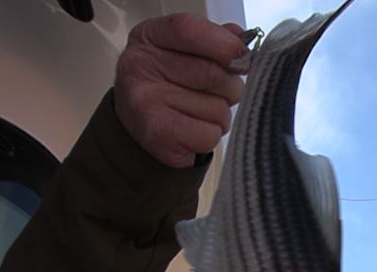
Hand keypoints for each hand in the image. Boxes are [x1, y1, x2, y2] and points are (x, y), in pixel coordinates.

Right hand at [114, 14, 248, 167]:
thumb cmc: (165, 83)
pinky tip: (194, 133)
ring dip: (220, 116)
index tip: (242, 58)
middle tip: (220, 93)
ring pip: (218, 109)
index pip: (190, 30)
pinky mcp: (157, 135)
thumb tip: (240, 40)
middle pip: (212, 73)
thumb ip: (213, 40)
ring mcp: (146, 102)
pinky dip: (210, 136)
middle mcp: (141, 66)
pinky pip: (210, 135)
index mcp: (149, 37)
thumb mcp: (181, 50)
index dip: (225, 44)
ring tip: (199, 114)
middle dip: (230, 87)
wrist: (134, 124)